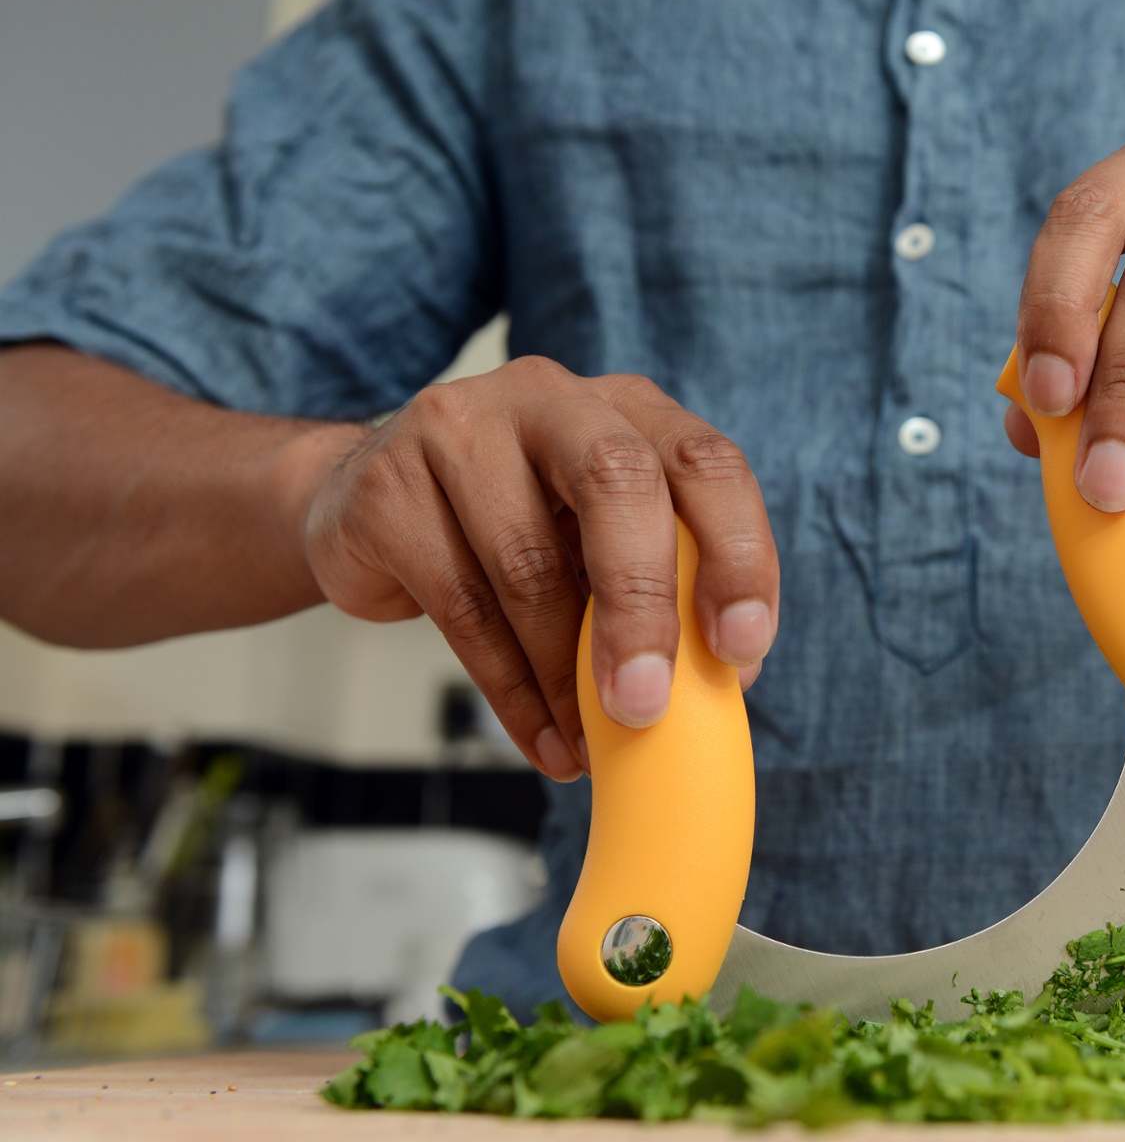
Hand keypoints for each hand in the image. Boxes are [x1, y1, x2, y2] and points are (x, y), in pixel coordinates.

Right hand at [303, 358, 778, 780]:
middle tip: (647, 703)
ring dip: (568, 676)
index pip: (705, 462)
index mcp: (626, 406)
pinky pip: (463, 608)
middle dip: (643, 605)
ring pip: (530, 565)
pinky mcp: (389, 489)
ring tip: (591, 741)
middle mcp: (549, 399)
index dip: (737, 553)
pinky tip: (544, 737)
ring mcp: (459, 430)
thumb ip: (665, 580)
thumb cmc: (516, 524)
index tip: (742, 647)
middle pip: (616, 482)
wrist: (365, 502)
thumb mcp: (600, 534)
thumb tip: (722, 681)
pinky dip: (513, 691)